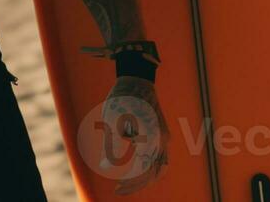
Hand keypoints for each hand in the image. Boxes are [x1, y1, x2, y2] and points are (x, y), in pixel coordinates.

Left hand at [101, 76, 167, 194]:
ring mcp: (164, 137)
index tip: (116, 189)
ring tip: (126, 182)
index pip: (143, 169)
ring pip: (159, 166)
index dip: (131, 182)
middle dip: (137, 182)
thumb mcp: (113, 122)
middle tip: (119, 189)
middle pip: (154, 171)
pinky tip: (133, 169)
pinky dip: (148, 166)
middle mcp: (162, 139)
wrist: (136, 79)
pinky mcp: (161, 134)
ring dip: (144, 176)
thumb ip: (112, 146)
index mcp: (152, 137)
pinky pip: (158, 157)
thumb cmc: (122, 99)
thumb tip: (105, 167)